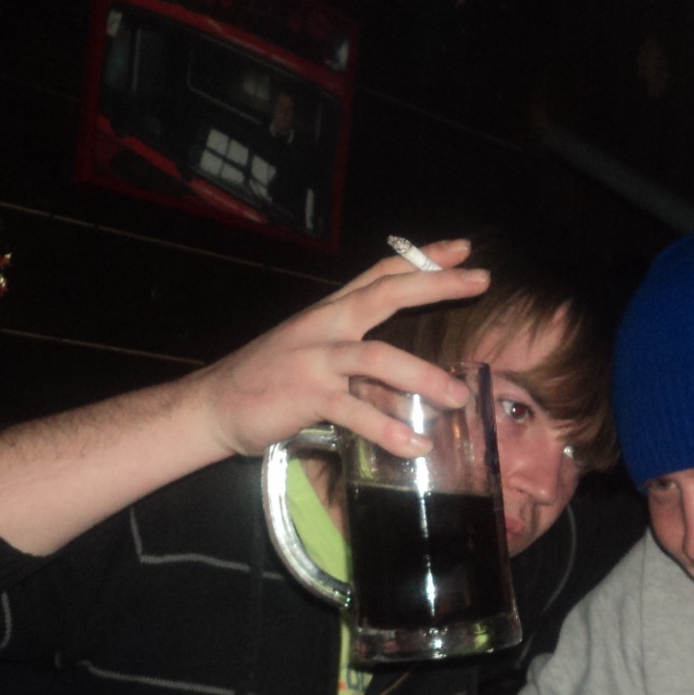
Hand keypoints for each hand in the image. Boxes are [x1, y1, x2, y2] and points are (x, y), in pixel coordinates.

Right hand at [187, 239, 490, 457]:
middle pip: (386, 293)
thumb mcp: (316, 354)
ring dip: (424, 376)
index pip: (381, 273)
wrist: (213, 405)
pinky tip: (415, 446)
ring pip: (378, 357)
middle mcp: (325, 325)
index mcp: (329, 311)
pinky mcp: (306, 396)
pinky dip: (388, 430)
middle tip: (481, 281)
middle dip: (435, 284)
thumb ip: (359, 357)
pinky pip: (356, 412)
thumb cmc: (270, 381)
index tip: (463, 248)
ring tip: (459, 397)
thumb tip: (409, 377)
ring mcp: (315, 359)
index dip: (423, 258)